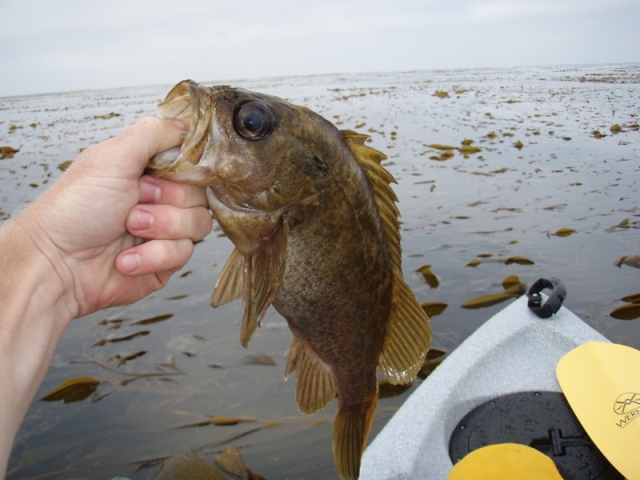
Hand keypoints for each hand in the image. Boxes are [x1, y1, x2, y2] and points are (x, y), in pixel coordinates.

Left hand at [16, 117, 212, 318]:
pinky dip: (151, 256)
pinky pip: (183, 254)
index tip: (155, 177)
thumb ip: (153, 133)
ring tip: (128, 230)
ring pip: (197, 225)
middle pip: (199, 195)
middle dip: (165, 202)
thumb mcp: (111, 157)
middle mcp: (160, 199)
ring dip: (160, 229)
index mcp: (149, 172)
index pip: (193, 164)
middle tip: (133, 204)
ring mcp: (165, 231)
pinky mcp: (166, 261)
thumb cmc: (72, 211)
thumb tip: (188, 123)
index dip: (182, 172)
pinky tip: (126, 258)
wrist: (57, 263)